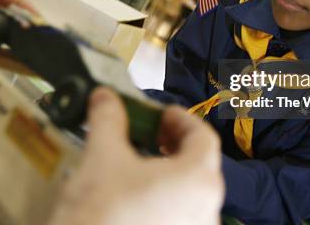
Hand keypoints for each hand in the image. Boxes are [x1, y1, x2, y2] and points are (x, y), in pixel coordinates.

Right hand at [47, 88, 223, 224]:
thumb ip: (108, 119)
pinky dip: (165, 200)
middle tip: (149, 135)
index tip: (160, 114)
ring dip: (169, 173)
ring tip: (137, 166)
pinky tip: (135, 199)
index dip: (181, 119)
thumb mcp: (102, 157)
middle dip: (174, 144)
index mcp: (199, 179)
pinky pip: (181, 216)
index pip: (203, 136)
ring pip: (190, 193)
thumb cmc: (102, 212)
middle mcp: (208, 209)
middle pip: (200, 165)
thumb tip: (105, 96)